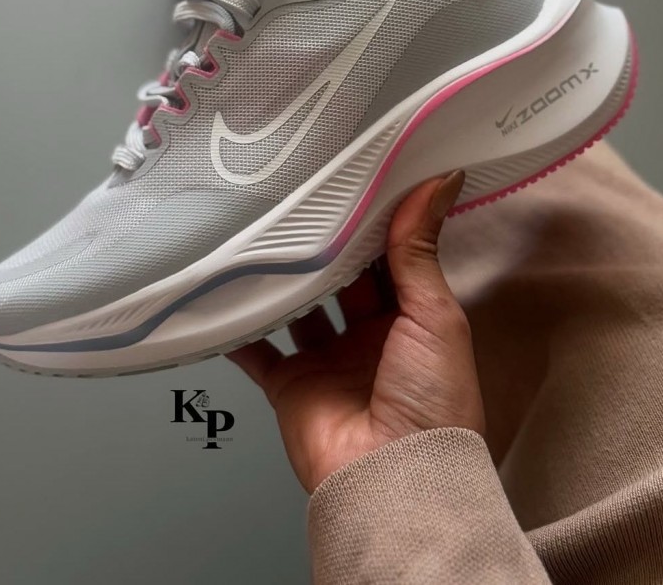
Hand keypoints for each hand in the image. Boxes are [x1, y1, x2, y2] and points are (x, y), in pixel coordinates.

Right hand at [228, 171, 484, 492]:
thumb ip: (420, 249)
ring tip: (263, 238)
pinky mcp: (292, 385)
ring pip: (296, 307)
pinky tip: (224, 298)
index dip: (372, 227)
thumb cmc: (434, 406)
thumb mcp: (435, 314)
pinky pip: (257, 350)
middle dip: (324, 249)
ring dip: (282, 280)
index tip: (355, 186)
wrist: (394, 479)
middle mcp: (368, 339)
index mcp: (410, 321)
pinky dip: (238, 328)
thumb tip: (439, 183)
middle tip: (303, 204)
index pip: (386, 261)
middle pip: (339, 280)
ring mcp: (327, 362)